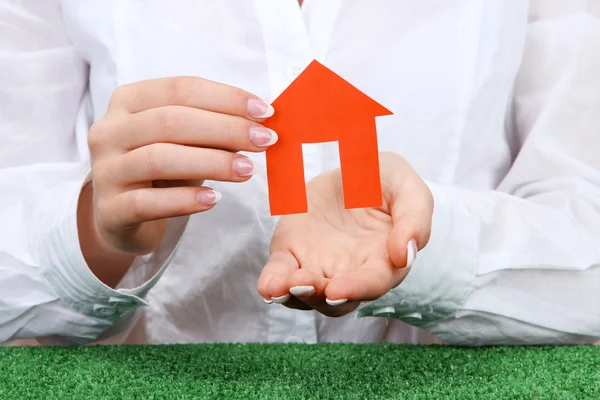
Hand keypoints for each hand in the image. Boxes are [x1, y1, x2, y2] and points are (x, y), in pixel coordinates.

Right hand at [82, 77, 276, 274]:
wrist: (121, 216)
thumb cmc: (161, 169)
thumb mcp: (183, 141)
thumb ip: (213, 127)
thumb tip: (261, 122)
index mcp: (127, 101)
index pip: (180, 89)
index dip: (225, 98)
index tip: (265, 112)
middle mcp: (109, 131)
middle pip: (171, 121)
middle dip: (226, 129)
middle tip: (265, 141)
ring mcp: (105, 171)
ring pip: (159, 159)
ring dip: (212, 163)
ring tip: (247, 170)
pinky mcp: (110, 210)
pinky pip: (148, 203)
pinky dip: (184, 200)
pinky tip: (214, 200)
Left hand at [258, 152, 432, 316]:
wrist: (351, 168)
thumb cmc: (386, 182)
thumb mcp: (408, 189)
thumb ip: (414, 219)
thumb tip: (405, 254)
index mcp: (382, 260)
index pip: (373, 282)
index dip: (357, 288)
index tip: (338, 289)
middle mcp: (350, 272)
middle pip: (336, 299)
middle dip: (319, 296)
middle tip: (306, 284)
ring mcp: (318, 265)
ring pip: (306, 294)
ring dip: (294, 295)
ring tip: (285, 285)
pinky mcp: (291, 253)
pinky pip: (280, 275)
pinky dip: (273, 284)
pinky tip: (269, 285)